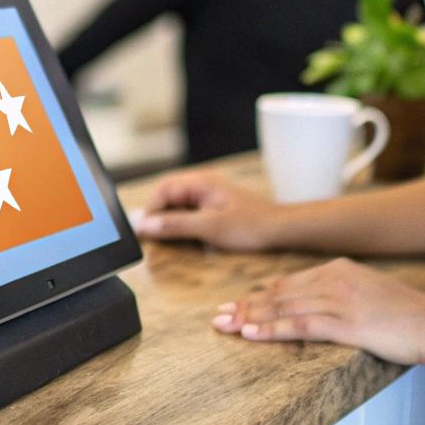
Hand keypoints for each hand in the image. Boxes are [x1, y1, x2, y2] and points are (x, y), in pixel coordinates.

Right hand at [129, 170, 281, 250]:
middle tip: (151, 239)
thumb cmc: (249, 225)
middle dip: (158, 217)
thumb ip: (175, 225)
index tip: (144, 231)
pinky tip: (186, 240)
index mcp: (200, 182)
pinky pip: (190, 214)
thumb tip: (145, 226)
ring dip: (171, 223)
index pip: (163, 190)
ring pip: (178, 206)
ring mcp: (209, 196)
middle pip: (168, 197)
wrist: (281, 230)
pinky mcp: (215, 208)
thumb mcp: (208, 227)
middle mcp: (202, 185)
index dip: (151, 210)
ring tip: (166, 241)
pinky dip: (183, 226)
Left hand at [212, 257, 424, 364]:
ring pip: (283, 308)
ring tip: (224, 326)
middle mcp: (334, 279)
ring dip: (250, 318)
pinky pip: (300, 325)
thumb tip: (308, 302)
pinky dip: (272, 329)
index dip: (258, 295)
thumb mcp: (367, 292)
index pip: (288, 282)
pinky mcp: (346, 323)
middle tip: (218, 316)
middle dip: (245, 306)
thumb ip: (337, 293)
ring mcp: (339, 300)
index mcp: (337, 269)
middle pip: (279, 293)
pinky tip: (251, 334)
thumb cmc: (405, 313)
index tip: (235, 304)